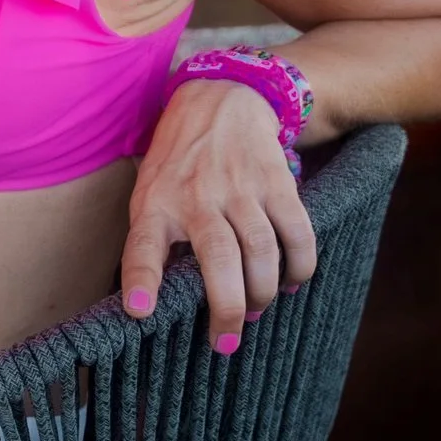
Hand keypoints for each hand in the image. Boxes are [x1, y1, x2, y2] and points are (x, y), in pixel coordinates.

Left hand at [118, 79, 316, 353]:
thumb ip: (155, 241)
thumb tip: (157, 304)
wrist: (221, 99)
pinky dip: (300, 265)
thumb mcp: (150, 193)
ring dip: (264, 291)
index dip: (141, 282)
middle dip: (227, 307)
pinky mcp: (275, 182)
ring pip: (261, 252)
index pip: (141, 247)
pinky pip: (297, 233)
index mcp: (156, 205)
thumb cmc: (178, 162)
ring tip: (257, 308)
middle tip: (227, 341)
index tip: (139, 313)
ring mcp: (239, 188)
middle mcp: (196, 197)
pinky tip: (293, 281)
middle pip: (219, 259)